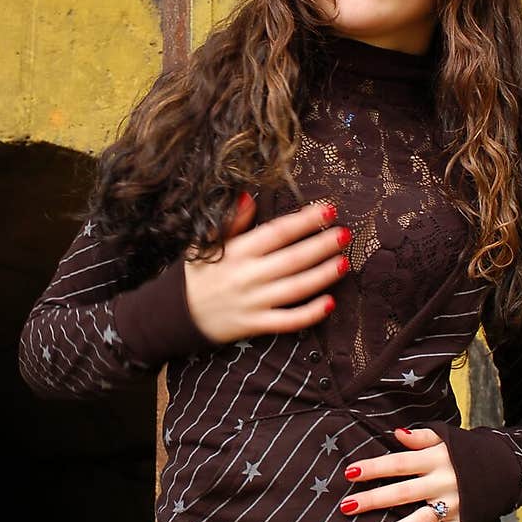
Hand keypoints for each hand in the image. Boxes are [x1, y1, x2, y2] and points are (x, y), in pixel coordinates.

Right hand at [184, 196, 350, 344]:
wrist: (176, 314)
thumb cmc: (197, 274)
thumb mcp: (206, 242)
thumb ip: (230, 221)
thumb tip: (248, 197)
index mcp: (237, 252)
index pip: (278, 232)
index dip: (305, 220)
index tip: (327, 209)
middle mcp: (247, 276)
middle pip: (293, 259)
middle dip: (322, 245)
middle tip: (344, 234)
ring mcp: (253, 302)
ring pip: (296, 288)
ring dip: (323, 275)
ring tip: (345, 263)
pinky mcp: (255, 324)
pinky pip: (287, 321)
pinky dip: (309, 314)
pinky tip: (330, 303)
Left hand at [339, 427, 461, 521]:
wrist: (509, 466)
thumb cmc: (468, 451)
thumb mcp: (446, 437)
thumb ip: (420, 437)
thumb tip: (396, 434)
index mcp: (436, 458)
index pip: (399, 463)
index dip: (374, 467)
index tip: (350, 473)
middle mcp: (444, 482)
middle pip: (404, 493)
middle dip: (375, 500)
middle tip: (347, 507)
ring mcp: (455, 505)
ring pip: (422, 521)